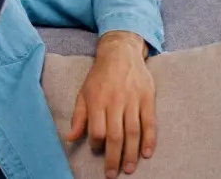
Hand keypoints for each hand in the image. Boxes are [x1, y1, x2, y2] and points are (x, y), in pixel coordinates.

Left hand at [64, 32, 155, 177]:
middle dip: (113, 158)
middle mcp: (115, 101)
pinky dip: (149, 140)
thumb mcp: (84, 93)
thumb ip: (78, 116)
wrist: (120, 53)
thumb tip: (70, 137)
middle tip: (113, 174)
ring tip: (129, 169)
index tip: (96, 150)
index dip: (95, 144)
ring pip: (133, 132)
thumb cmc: (99, 76)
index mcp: (97, 100)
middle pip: (115, 135)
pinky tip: (146, 153)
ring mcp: (133, 100)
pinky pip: (150, 123)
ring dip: (131, 154)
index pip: (96, 130)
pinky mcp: (147, 98)